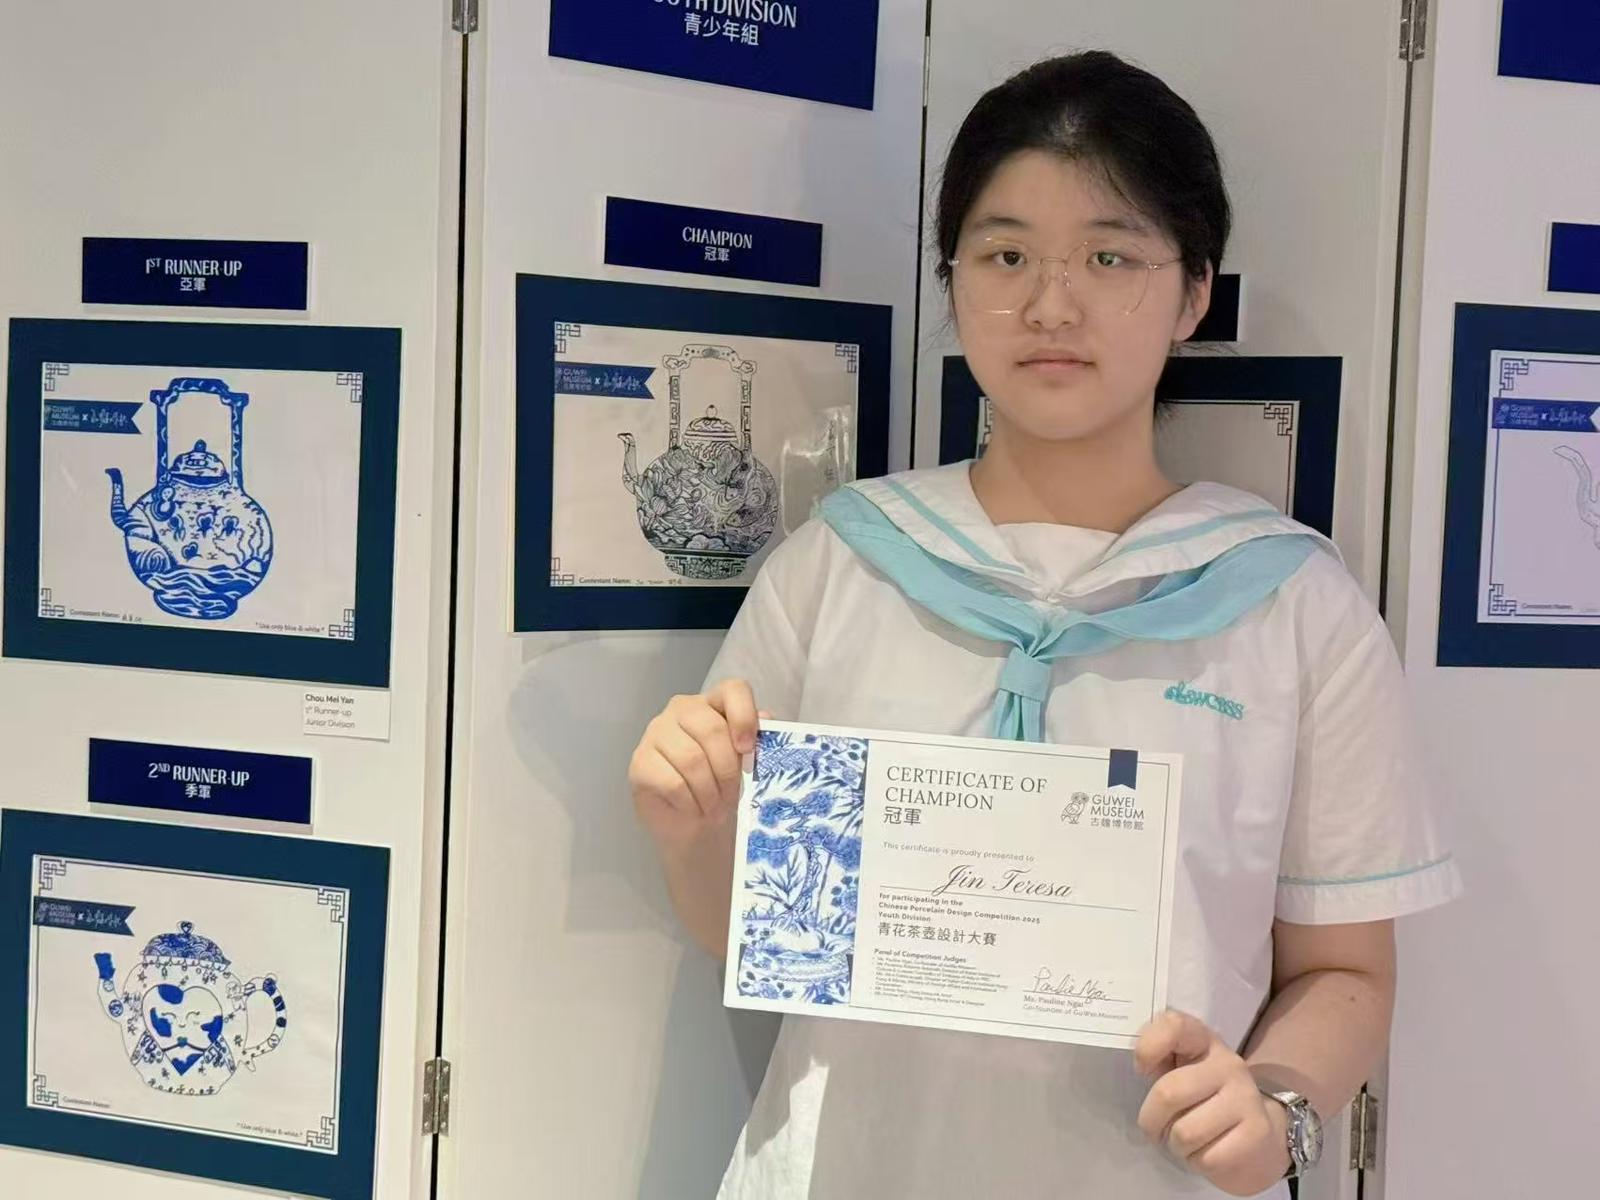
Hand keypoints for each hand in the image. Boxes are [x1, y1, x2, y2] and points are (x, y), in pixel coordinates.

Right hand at [629, 679, 760, 852]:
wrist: (691, 823)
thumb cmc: (721, 787)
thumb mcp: (746, 765)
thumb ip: (758, 741)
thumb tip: (767, 719)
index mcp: (713, 703)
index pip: (733, 690)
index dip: (744, 717)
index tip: (748, 749)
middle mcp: (681, 709)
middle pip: (712, 730)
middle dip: (729, 770)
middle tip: (734, 796)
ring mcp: (656, 733)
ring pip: (692, 759)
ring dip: (710, 792)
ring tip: (716, 809)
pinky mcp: (640, 762)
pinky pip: (672, 782)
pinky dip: (691, 803)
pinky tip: (695, 810)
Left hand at [1134, 1010, 1290, 1195]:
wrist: (1258, 1137)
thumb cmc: (1203, 1100)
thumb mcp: (1179, 1071)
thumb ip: (1158, 1057)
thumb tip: (1141, 1060)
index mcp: (1203, 1041)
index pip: (1173, 1025)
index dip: (1148, 1047)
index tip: (1142, 1069)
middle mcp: (1228, 1063)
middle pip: (1168, 1093)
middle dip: (1151, 1121)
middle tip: (1156, 1128)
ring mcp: (1246, 1097)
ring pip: (1185, 1133)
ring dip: (1176, 1146)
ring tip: (1185, 1140)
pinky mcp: (1257, 1133)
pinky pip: (1207, 1158)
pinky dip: (1198, 1162)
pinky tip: (1207, 1152)